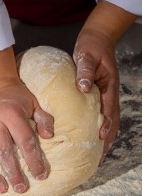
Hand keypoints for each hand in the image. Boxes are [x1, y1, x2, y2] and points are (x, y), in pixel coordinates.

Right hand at [0, 48, 53, 193]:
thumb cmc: (16, 97)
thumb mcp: (34, 104)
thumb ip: (43, 119)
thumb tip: (49, 137)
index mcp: (12, 114)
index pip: (25, 142)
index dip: (34, 161)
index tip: (40, 176)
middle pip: (3, 151)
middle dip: (13, 173)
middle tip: (20, 188)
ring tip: (1, 188)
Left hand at [73, 28, 118, 162]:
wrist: (98, 39)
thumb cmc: (91, 47)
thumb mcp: (86, 56)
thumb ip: (85, 72)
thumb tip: (83, 89)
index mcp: (109, 87)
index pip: (109, 110)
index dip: (107, 125)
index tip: (101, 139)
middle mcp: (110, 93)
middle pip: (113, 120)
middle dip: (108, 139)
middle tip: (99, 157)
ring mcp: (107, 95)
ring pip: (110, 120)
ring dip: (106, 136)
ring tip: (97, 153)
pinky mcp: (101, 94)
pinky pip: (103, 114)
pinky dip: (101, 126)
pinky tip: (92, 135)